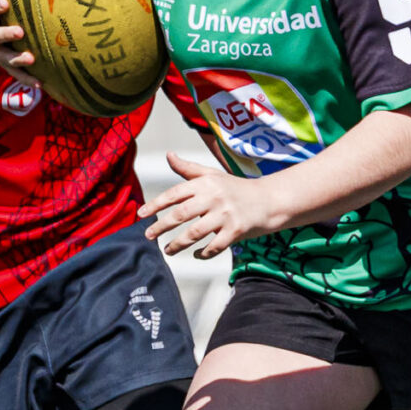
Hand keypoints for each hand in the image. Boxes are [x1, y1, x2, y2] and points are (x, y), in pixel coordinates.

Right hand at [0, 0, 34, 75]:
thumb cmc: (1, 7)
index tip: (5, 3)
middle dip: (6, 34)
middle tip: (20, 32)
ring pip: (5, 58)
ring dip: (17, 59)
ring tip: (31, 59)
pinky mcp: (7, 66)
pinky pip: (16, 73)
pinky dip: (26, 79)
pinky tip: (39, 83)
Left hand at [144, 151, 278, 258]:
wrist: (270, 200)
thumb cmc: (236, 188)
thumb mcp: (213, 175)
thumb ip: (188, 169)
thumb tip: (168, 155)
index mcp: (206, 183)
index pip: (175, 194)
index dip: (155, 204)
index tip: (140, 214)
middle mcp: (214, 197)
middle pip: (181, 214)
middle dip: (161, 226)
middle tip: (148, 236)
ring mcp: (225, 215)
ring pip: (195, 233)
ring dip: (178, 244)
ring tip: (167, 250)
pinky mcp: (236, 231)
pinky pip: (214, 246)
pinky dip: (203, 253)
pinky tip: (195, 254)